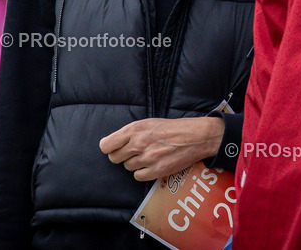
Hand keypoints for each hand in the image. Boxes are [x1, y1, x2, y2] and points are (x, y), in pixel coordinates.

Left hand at [99, 117, 224, 181]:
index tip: (113, 148)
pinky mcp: (156, 170)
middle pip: (115, 158)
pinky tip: (151, 165)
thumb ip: (130, 132)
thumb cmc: (171, 128)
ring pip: (127, 167)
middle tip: (133, 152)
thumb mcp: (148, 123)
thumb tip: (114, 143)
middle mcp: (138, 144)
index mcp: (134, 129)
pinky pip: (138, 176)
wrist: (194, 136)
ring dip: (135, 163)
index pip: (106, 145)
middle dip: (122, 156)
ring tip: (147, 156)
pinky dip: (143, 172)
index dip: (109, 148)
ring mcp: (147, 158)